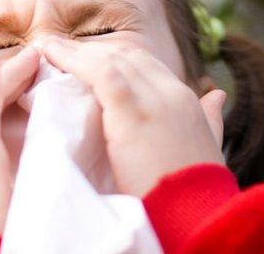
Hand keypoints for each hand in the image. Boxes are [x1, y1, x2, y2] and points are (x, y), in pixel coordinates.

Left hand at [42, 38, 225, 196]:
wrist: (195, 214)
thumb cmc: (195, 192)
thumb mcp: (207, 147)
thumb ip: (209, 118)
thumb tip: (216, 96)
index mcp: (186, 99)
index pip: (145, 64)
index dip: (114, 59)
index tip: (86, 61)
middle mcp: (171, 91)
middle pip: (126, 55)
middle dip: (92, 51)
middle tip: (60, 51)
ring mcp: (153, 98)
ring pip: (111, 58)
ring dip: (76, 51)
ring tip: (47, 48)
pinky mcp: (131, 110)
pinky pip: (99, 73)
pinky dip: (73, 60)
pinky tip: (51, 56)